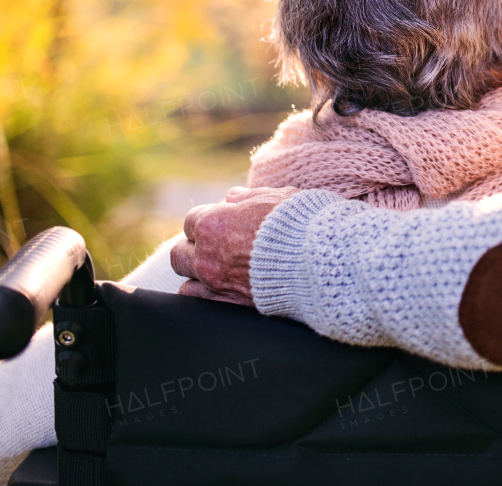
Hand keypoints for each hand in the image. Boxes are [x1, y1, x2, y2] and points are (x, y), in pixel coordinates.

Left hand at [171, 186, 298, 305]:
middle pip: (180, 251)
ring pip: (185, 278)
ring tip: (218, 269)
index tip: (224, 222)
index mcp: (214, 223)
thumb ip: (248, 197)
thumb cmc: (302, 223)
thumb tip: (231, 197)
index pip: (192, 220)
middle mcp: (207, 254)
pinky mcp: (227, 304)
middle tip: (216, 246)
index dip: (209, 219)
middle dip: (194, 247)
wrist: (321, 261)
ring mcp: (215, 282)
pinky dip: (204, 293)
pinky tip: (219, 288)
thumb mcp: (277, 198)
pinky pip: (197, 300)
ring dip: (197, 272)